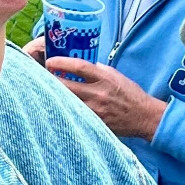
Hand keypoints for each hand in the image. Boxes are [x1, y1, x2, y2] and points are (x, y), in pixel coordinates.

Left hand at [23, 42, 163, 141]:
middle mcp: (99, 94)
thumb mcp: (114, 75)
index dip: (61, 62)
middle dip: (50, 80)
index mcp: (104, 78)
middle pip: (67, 85)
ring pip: (67, 102)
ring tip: (43, 90)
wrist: (144, 117)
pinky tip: (55, 107)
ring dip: (54, 96)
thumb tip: (75, 65)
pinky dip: (64, 110)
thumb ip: (95, 70)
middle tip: (39, 76)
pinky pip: (74, 115)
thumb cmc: (129, 93)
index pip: (79, 66)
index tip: (49, 61)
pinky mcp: (95, 123)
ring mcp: (95, 110)